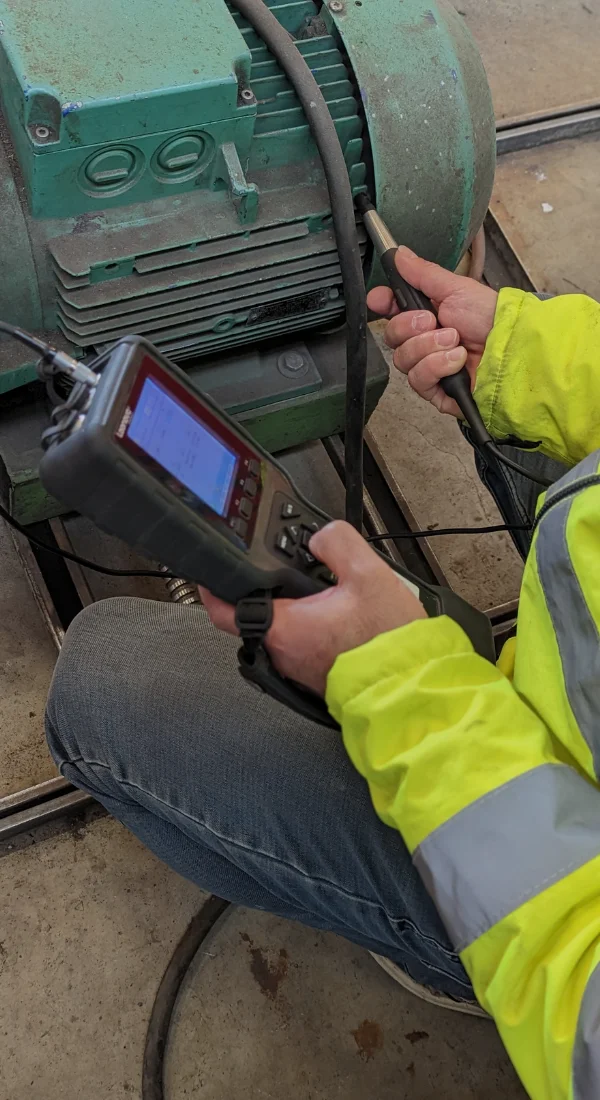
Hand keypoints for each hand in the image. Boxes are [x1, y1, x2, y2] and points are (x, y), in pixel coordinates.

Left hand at [200, 521, 425, 696]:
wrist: (413, 688)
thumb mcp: (369, 574)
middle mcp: (284, 653)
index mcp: (285, 627)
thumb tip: (321, 537)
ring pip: (284, 630)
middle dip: (270, 590)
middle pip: (258, 614)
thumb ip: (338, 543)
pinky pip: (305, 645)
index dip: (212, 587)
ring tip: (324, 591)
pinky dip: (314, 627)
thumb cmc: (389, 643)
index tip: (210, 572)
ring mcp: (299, 669)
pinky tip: (341, 616)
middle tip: (289, 570)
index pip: (224, 609)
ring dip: (297, 610)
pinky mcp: (318, 677)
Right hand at [367, 247, 497, 415]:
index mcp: (427, 316)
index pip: (391, 312)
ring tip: (455, 341)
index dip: (383, 305)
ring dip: (429, 347)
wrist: (513, 349)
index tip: (381, 299)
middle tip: (435, 321)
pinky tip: (456, 360)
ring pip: (403, 360)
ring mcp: (430, 368)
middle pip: (392, 338)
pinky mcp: (437, 391)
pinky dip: (437, 366)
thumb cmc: (491, 319)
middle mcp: (425, 343)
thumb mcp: (456, 288)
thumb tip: (400, 255)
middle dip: (412, 327)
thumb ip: (422, 274)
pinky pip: (419, 380)